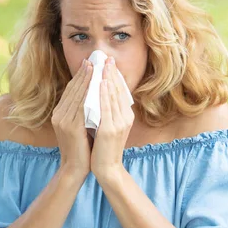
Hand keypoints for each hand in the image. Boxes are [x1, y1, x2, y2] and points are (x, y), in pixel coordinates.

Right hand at [51, 59, 92, 181]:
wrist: (75, 168)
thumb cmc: (81, 148)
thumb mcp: (80, 126)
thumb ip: (82, 112)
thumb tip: (93, 95)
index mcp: (60, 113)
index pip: (71, 90)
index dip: (80, 76)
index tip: (89, 63)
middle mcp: (59, 114)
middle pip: (73, 89)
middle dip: (84, 73)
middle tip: (93, 59)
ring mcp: (63, 120)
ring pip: (77, 95)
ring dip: (87, 79)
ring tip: (95, 67)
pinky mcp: (71, 127)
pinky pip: (81, 106)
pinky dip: (89, 94)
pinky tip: (96, 85)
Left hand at [91, 57, 133, 180]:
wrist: (106, 169)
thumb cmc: (104, 148)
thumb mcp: (109, 126)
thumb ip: (108, 112)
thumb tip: (101, 94)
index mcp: (125, 116)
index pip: (121, 92)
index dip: (115, 76)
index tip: (109, 63)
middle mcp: (125, 118)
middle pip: (119, 91)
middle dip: (112, 74)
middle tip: (107, 58)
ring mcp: (119, 124)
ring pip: (113, 96)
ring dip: (108, 79)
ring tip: (103, 66)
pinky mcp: (110, 130)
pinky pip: (107, 107)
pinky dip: (105, 94)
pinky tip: (101, 83)